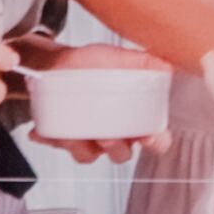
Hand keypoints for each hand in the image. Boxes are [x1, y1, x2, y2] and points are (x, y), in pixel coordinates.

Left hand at [26, 42, 176, 165]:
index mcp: (134, 118)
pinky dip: (56, 140)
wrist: (56, 62)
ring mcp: (89, 139)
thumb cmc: (91, 63)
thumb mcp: (115, 57)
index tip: (148, 136)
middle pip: (122, 154)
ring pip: (89, 156)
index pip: (156, 139)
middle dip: (116, 148)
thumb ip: (141, 61)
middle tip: (107, 136)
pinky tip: (46, 131)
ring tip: (76, 133)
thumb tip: (167, 65)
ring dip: (83, 148)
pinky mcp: (65, 139)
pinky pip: (62, 147)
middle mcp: (114, 133)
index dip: (156, 142)